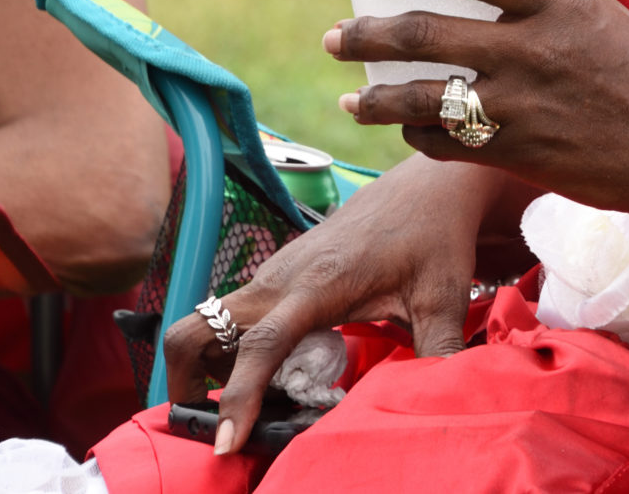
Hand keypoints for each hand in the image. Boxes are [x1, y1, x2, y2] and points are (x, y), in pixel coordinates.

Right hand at [161, 153, 507, 453]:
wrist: (426, 186)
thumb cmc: (434, 237)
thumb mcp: (442, 298)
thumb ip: (438, 349)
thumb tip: (437, 397)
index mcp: (317, 285)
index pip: (260, 346)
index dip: (238, 397)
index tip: (225, 442)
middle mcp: (280, 279)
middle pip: (196, 330)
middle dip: (186, 381)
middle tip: (217, 423)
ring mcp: (273, 274)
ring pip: (208, 324)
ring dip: (211, 367)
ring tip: (258, 402)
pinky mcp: (277, 274)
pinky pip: (234, 317)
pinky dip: (233, 349)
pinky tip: (280, 371)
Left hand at [325, 0, 628, 220]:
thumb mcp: (604, 23)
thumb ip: (545, 18)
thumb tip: (494, 17)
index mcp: (558, 2)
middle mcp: (532, 49)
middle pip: (424, 34)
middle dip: (367, 34)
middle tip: (336, 35)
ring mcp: (521, 106)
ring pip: (420, 98)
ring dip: (374, 96)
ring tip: (349, 96)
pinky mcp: (519, 155)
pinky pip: (445, 145)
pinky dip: (417, 137)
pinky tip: (405, 134)